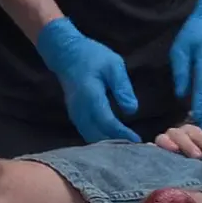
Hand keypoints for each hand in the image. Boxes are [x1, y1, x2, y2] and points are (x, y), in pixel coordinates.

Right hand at [35, 18, 140, 143]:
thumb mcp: (113, 65)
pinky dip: (99, 138)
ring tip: (124, 146)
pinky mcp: (73, 114)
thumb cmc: (91, 56)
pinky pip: (86, 132)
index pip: (107, 122)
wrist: (64, 53)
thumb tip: (132, 110)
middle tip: (134, 149)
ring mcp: (74, 113)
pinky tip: (111, 139)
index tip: (137, 141)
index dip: (122, 134)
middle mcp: (80, 109)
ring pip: (90, 136)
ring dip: (106, 144)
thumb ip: (122, 88)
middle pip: (97, 136)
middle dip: (115, 145)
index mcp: (91, 96)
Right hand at [155, 123, 201, 158]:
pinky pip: (153, 144)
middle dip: (191, 144)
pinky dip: (159, 146)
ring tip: (177, 151)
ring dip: (172, 143)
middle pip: (184, 134)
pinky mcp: (154, 148)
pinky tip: (160, 151)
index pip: (201, 135)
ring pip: (167, 136)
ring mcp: (164, 140)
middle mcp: (177, 133)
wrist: (171, 162)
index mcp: (191, 133)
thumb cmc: (193, 152)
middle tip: (198, 156)